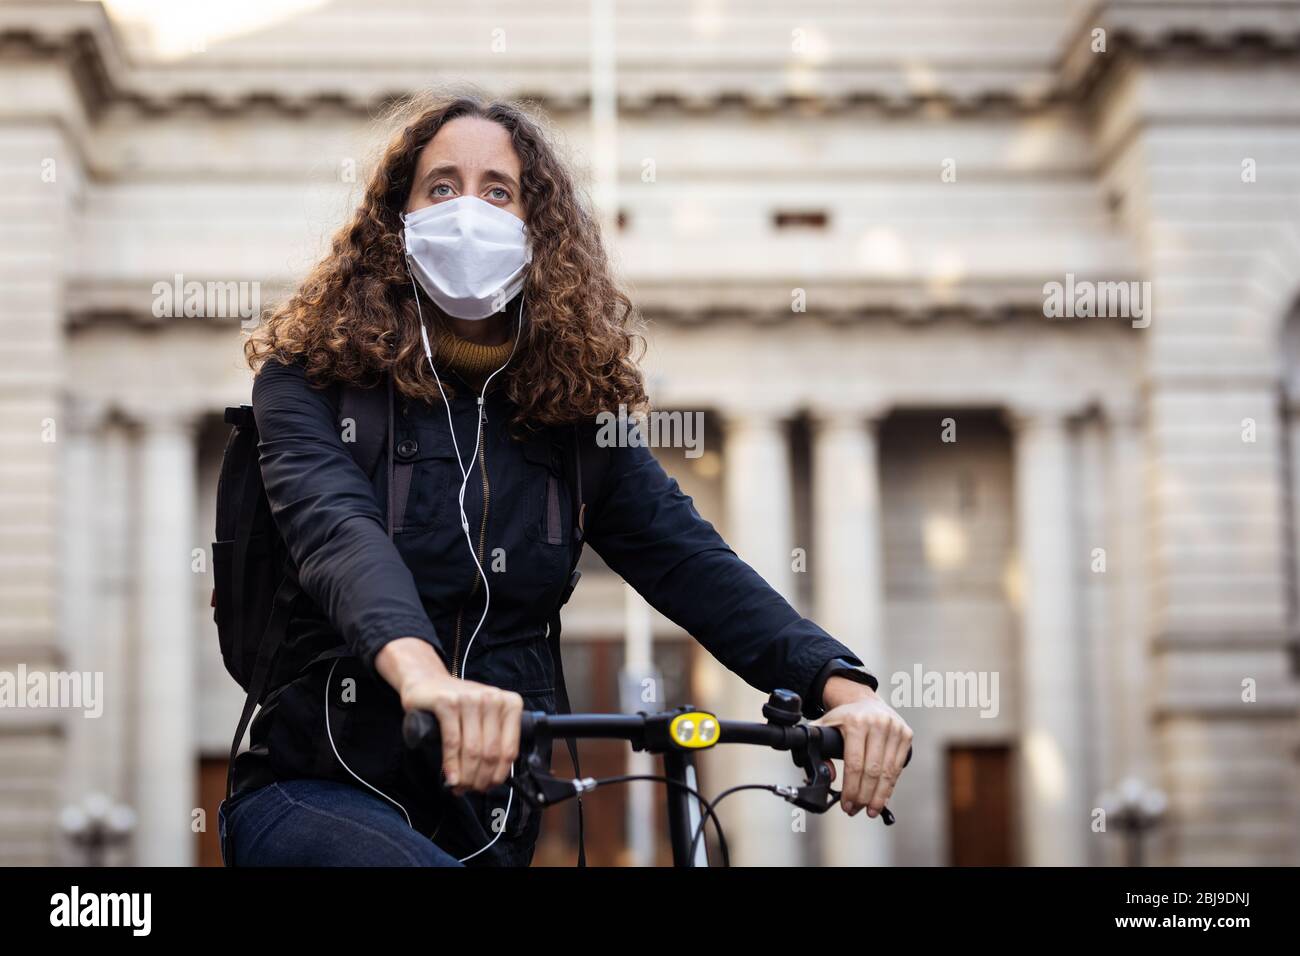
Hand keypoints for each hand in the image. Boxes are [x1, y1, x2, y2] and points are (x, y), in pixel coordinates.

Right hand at [376, 637, 522, 794]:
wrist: (426, 680)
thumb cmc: (457, 704)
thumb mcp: (483, 717)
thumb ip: (493, 739)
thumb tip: (494, 778)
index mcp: (509, 703)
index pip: (509, 749)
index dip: (498, 774)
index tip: (488, 787)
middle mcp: (493, 698)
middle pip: (490, 752)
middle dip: (480, 778)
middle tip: (469, 790)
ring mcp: (470, 699)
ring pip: (473, 750)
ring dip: (465, 775)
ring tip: (458, 786)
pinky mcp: (447, 702)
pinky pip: (453, 742)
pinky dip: (451, 764)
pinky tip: (450, 777)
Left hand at [813, 679, 912, 817]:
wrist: (865, 700)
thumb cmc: (844, 718)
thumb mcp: (825, 727)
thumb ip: (819, 748)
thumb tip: (828, 775)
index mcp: (856, 722)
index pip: (854, 763)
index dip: (850, 788)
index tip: (846, 804)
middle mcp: (878, 724)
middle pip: (872, 771)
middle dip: (863, 796)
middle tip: (856, 810)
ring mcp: (894, 729)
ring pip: (887, 772)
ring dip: (878, 796)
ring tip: (870, 810)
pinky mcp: (906, 734)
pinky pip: (898, 767)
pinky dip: (890, 786)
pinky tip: (882, 798)